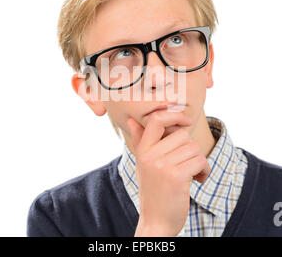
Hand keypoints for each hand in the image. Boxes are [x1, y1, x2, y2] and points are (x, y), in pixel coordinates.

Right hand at [127, 110, 210, 236]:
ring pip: (194, 148)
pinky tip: (198, 179)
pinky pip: (200, 160)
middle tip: (189, 162)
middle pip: (182, 135)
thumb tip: (133, 121)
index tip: (187, 120)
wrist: (156, 222)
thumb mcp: (143, 164)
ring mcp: (162, 165)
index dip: (175, 115)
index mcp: (143, 150)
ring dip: (199, 161)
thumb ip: (140, 140)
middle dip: (191, 148)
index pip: (156, 120)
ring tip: (193, 173)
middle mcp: (150, 155)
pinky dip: (205, 170)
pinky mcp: (176, 177)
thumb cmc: (153, 190)